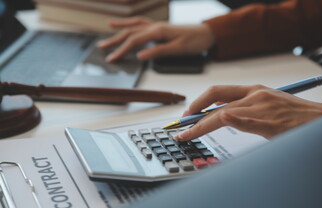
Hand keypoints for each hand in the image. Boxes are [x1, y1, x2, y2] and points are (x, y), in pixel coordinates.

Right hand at [97, 17, 214, 61]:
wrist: (208, 34)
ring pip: (135, 25)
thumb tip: (140, 56)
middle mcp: (156, 26)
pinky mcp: (161, 28)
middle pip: (131, 32)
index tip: (111, 58)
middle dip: (115, 40)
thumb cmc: (196, 41)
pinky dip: (132, 23)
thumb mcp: (178, 49)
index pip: (134, 40)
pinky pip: (142, 23)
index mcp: (158, 31)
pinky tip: (128, 25)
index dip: (121, 50)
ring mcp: (158, 25)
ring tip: (107, 28)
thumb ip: (158, 51)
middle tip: (102, 48)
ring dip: (121, 28)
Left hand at [174, 85, 321, 139]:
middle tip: (179, 126)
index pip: (217, 92)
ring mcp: (260, 108)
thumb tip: (219, 115)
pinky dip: (234, 120)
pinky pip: (247, 120)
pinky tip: (222, 119)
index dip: (198, 101)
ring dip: (201, 125)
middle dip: (193, 113)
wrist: (317, 118)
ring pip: (224, 113)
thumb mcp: (264, 102)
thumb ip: (243, 106)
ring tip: (186, 134)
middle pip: (215, 100)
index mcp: (251, 90)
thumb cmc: (290, 113)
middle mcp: (253, 95)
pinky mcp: (269, 122)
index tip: (186, 113)